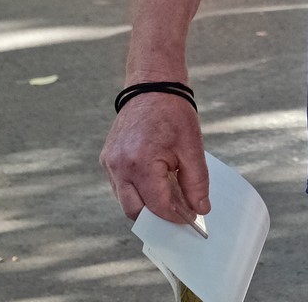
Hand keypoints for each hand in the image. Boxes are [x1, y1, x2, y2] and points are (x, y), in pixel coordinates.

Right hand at [100, 92, 208, 224]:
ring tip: (170, 198)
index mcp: (141, 164)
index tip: (191, 220)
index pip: (157, 206)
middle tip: (179, 215)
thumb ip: (196, 183)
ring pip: (125, 200)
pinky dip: (137, 191)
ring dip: (146, 205)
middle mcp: (119, 167)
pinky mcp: (107, 159)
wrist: (152, 87)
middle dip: (156, 218)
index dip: (175, 216)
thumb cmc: (174, 114)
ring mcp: (109, 164)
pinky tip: (156, 184)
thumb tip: (200, 210)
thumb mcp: (192, 148)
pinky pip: (120, 186)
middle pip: (135, 211)